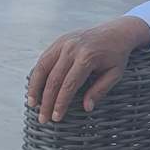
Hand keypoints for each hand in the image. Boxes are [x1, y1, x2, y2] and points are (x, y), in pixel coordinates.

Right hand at [27, 17, 149, 124]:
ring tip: (32, 104)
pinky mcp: (59, 41)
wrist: (117, 31)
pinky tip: (35, 88)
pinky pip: (44, 59)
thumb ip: (100, 90)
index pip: (69, 85)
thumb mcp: (115, 73)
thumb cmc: (117, 55)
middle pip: (54, 79)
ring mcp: (63, 43)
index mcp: (87, 57)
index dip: (61, 103)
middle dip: (47, 101)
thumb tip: (87, 108)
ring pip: (43, 67)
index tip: (56, 118)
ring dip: (35, 88)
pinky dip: (37, 74)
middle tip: (43, 118)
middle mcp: (72, 48)